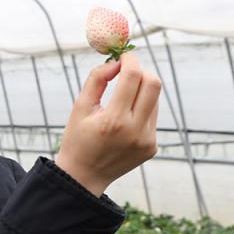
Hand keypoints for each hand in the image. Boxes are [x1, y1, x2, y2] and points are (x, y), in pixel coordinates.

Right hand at [54, 52, 160, 196]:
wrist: (84, 177)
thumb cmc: (78, 140)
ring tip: (122, 99)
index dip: (130, 59)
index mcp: (114, 120)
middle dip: (141, 71)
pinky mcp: (152, 147)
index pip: (133, 77)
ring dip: (141, 91)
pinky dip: (141, 110)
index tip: (124, 56)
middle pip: (153, 84)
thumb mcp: (79, 107)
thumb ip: (97, 79)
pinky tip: (124, 122)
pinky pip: (153, 117)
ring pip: (155, 100)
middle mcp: (135, 131)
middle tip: (128, 72)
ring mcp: (146, 141)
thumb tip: (116, 62)